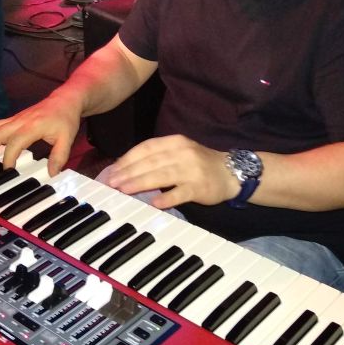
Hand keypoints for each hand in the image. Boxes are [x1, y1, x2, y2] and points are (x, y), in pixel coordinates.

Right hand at [0, 92, 81, 174]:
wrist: (65, 100)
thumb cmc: (65, 118)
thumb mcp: (67, 138)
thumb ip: (59, 156)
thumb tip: (51, 174)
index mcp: (33, 126)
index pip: (15, 142)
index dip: (9, 157)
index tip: (8, 172)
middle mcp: (20, 121)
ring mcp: (14, 119)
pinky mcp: (13, 119)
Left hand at [105, 135, 237, 208]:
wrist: (231, 172)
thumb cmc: (199, 163)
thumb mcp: (179, 152)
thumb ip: (156, 157)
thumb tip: (125, 167)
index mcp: (175, 142)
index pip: (147, 147)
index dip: (128, 158)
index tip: (113, 169)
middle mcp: (183, 153)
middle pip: (151, 161)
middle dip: (129, 172)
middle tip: (112, 182)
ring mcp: (192, 170)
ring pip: (162, 175)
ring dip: (141, 182)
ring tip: (124, 190)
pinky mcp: (200, 187)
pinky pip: (181, 193)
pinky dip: (167, 197)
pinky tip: (154, 202)